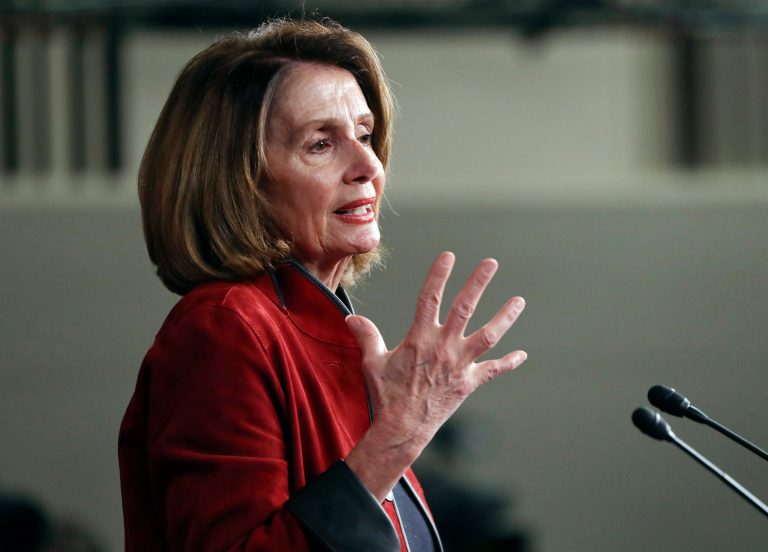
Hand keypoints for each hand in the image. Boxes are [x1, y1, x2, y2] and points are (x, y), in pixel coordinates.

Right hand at [344, 252, 525, 499]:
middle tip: (491, 263)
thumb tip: (351, 317)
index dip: (439, 275)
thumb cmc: (386, 395)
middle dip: (478, 283)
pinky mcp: (469, 383)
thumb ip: (366, 336)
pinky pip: (493, 370)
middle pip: (465, 308)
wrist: (402, 429)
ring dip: (505, 317)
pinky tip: (522, 354)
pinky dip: (508, 363)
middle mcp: (444, 347)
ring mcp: (460, 365)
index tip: (449, 256)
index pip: (430, 298)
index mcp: (420, 338)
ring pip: (488, 335)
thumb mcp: (372, 362)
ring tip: (519, 301)